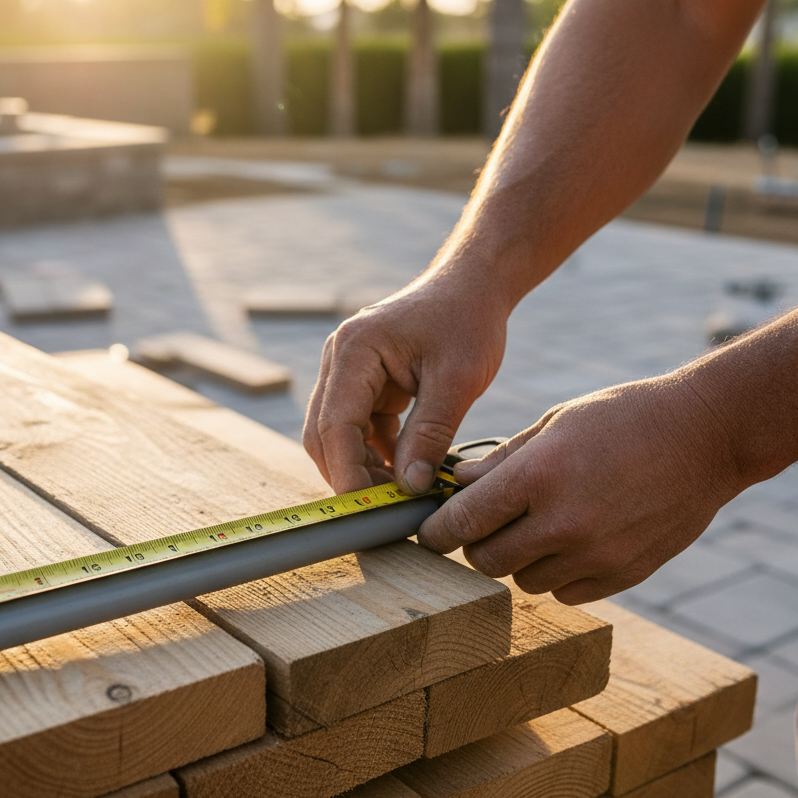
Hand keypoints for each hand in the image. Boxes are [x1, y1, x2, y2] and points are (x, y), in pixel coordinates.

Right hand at [303, 275, 509, 495]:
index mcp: (355, 350)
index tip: (370, 508)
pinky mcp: (365, 382)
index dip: (348, 471)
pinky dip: (376, 453)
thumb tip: (409, 488)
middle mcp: (341, 359)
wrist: (473, 286)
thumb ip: (430, 435)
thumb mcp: (457, 380)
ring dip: (362, 467)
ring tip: (399, 496)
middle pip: (324, 433)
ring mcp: (349, 371)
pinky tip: (405, 473)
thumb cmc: (467, 321)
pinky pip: (359, 427)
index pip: (336, 424)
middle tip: (383, 511)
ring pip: (337, 434)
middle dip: (348, 474)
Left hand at [417, 374, 744, 603]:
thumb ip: (503, 461)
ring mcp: (597, 554)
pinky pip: (567, 592)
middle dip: (476, 545)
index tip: (428, 533)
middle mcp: (564, 523)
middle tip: (482, 525)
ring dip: (519, 560)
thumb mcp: (555, 423)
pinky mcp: (624, 575)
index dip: (437, 531)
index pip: (466, 521)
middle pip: (488, 561)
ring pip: (526, 582)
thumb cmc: (623, 418)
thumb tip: (459, 484)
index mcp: (539, 475)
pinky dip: (558, 574)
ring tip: (535, 527)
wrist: (704, 437)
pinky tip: (570, 542)